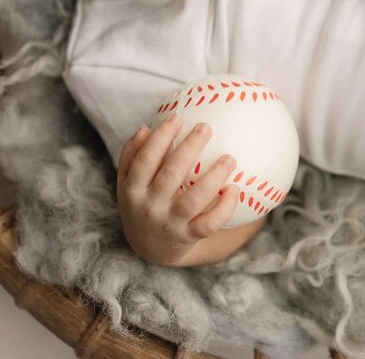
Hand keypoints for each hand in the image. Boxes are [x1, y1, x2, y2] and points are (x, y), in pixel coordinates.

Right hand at [116, 113, 239, 265]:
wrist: (151, 248)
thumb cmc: (143, 202)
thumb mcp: (128, 182)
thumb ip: (132, 155)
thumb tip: (144, 128)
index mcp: (133, 189)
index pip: (145, 160)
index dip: (160, 138)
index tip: (177, 117)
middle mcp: (150, 207)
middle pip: (170, 175)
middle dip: (188, 149)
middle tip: (206, 127)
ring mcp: (169, 223)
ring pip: (193, 200)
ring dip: (213, 178)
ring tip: (230, 158)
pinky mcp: (188, 237)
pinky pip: (209, 225)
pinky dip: (224, 209)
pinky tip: (236, 189)